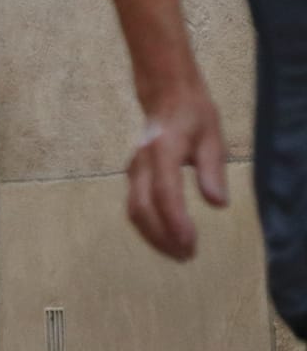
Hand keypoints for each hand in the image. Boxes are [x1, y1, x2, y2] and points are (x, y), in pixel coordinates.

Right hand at [127, 83, 228, 260]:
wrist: (166, 95)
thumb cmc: (193, 116)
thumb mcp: (212, 137)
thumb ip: (212, 170)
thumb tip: (217, 204)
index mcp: (162, 150)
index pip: (164, 192)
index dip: (175, 220)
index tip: (190, 243)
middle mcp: (141, 161)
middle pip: (141, 206)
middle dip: (162, 236)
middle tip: (187, 255)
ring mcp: (133, 168)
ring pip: (133, 209)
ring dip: (153, 235)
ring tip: (178, 252)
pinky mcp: (133, 175)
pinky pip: (134, 205)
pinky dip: (148, 226)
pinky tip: (166, 237)